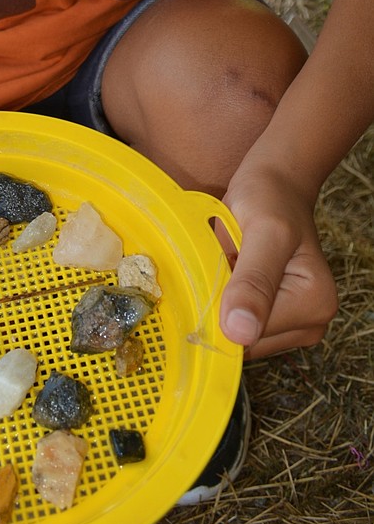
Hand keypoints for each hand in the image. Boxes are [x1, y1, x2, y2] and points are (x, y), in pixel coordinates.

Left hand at [218, 163, 337, 357]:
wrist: (275, 182)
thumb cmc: (270, 197)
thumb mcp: (262, 231)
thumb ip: (253, 282)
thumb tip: (240, 334)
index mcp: (314, 305)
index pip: (250, 337)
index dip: (219, 312)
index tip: (208, 272)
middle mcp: (311, 322)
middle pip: (245, 341)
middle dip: (221, 307)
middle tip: (219, 262)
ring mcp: (294, 321)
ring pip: (238, 334)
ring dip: (221, 302)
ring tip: (226, 264)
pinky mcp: (277, 315)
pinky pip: (238, 322)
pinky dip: (224, 300)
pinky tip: (227, 272)